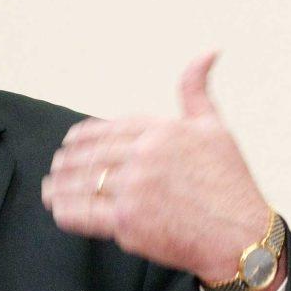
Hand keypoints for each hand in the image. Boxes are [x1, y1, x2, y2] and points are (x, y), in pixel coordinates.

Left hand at [40, 53, 275, 290]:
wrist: (241, 238)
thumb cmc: (230, 185)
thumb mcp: (215, 129)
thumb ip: (196, 91)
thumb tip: (209, 52)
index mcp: (161, 130)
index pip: (107, 130)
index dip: (82, 137)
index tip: (70, 142)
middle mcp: (144, 156)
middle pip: (89, 156)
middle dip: (67, 163)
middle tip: (57, 167)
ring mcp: (133, 189)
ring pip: (81, 183)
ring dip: (59, 186)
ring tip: (49, 189)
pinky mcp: (126, 220)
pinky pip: (82, 213)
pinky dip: (65, 210)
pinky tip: (58, 209)